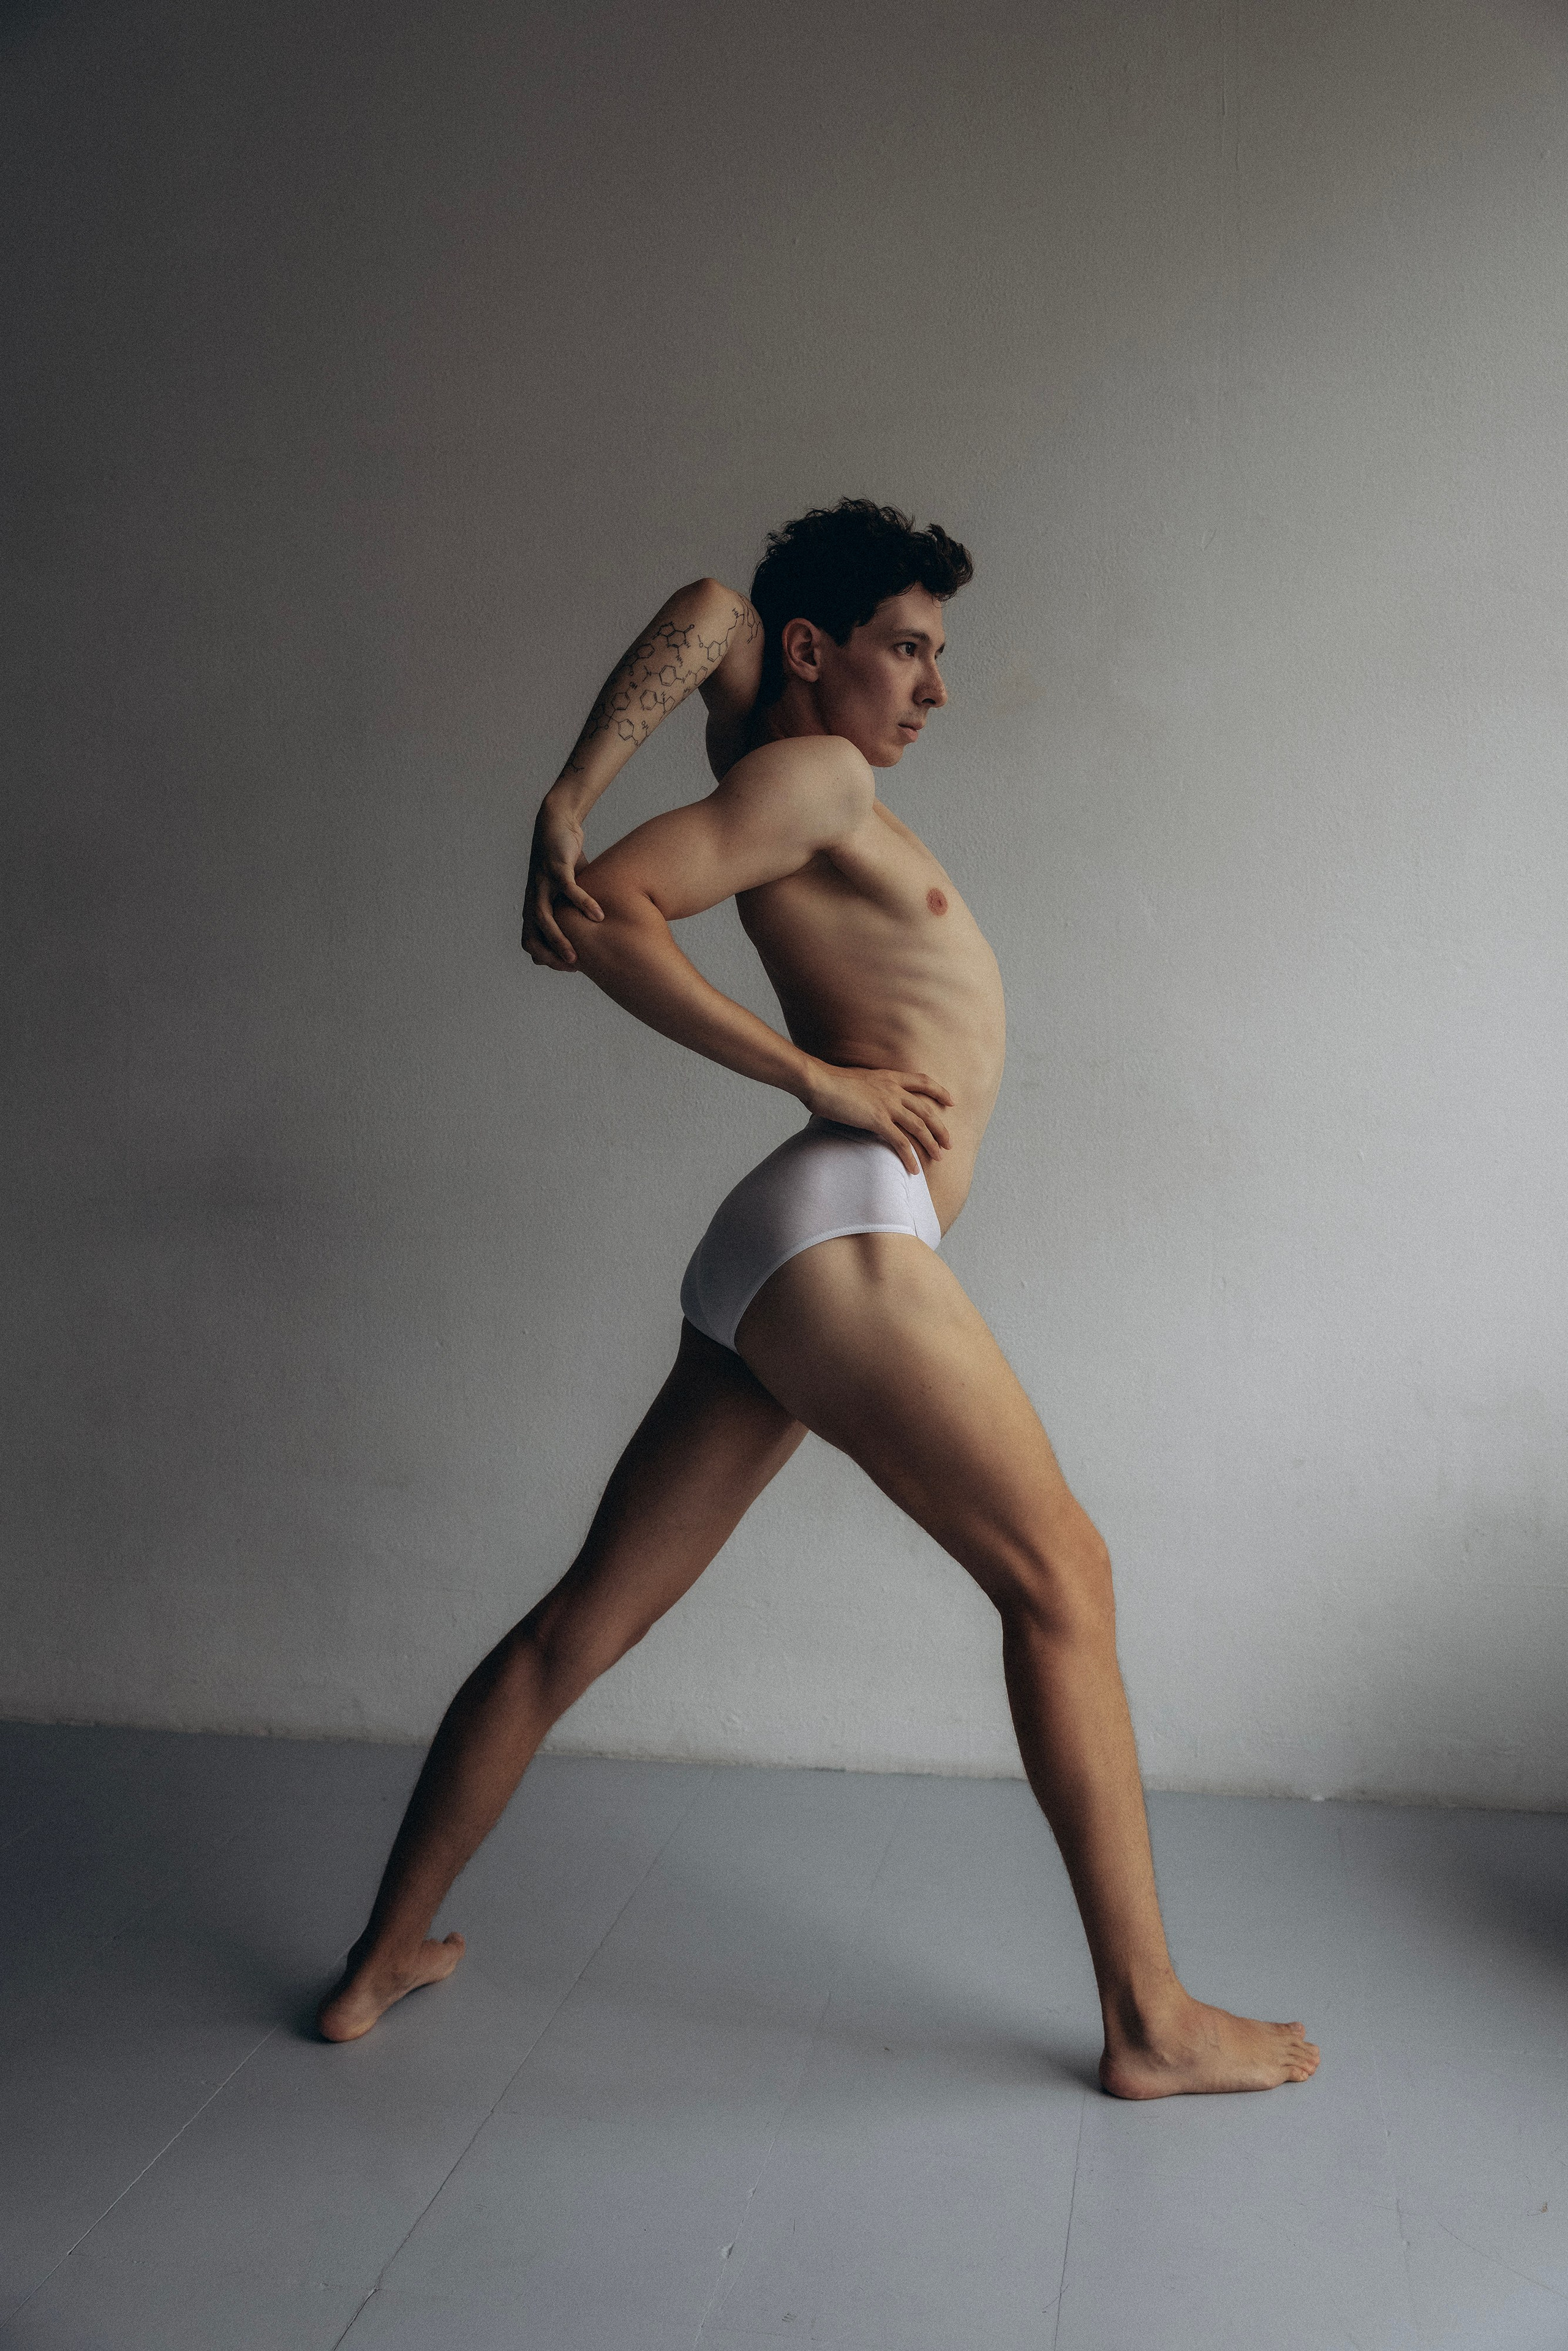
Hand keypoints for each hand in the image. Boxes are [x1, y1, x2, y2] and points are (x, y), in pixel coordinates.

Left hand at [521, 795, 603, 968]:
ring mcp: (542, 883)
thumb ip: (576, 909)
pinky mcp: (556, 867)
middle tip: (571, 968)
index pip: (530, 942)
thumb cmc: (565, 859)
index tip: (569, 967)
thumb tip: (596, 930)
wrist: (557, 823)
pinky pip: (569, 891)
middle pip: (531, 937)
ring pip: (544, 919)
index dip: (546, 958)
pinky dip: (583, 905)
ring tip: (577, 957)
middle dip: (549, 957)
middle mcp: (534, 897)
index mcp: (534, 905)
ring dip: (560, 940)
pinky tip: (598, 916)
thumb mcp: (569, 890)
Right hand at [801, 1060, 952, 1172]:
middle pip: (926, 1109)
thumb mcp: (857, 1081)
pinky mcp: (878, 1120)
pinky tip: (914, 1168)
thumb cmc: (830, 1082)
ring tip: (938, 1157)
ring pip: (919, 1126)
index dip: (939, 1091)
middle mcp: (893, 1089)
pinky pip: (901, 1141)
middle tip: (949, 1143)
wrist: (819, 1081)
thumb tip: (869, 1101)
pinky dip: (909, 1156)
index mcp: (889, 1077)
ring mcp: (887, 1104)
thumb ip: (870, 1090)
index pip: (923, 1081)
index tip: (951, 1101)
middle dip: (940, 1128)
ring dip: (931, 1143)